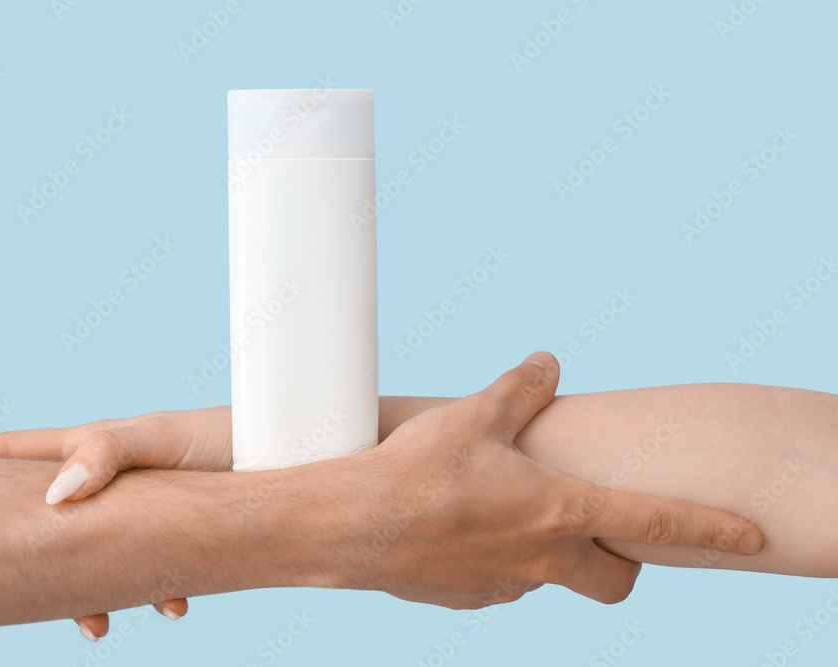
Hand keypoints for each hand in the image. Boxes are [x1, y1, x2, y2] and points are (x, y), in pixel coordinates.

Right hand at [0, 406, 232, 639]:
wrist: (294, 452)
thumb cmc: (223, 434)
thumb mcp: (160, 438)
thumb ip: (104, 454)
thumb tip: (55, 496)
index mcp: (88, 448)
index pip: (9, 454)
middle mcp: (105, 478)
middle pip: (41, 517)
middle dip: (21, 555)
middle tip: (12, 595)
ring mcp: (136, 507)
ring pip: (90, 555)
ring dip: (90, 589)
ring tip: (98, 621)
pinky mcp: (172, 532)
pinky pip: (144, 569)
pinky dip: (150, 593)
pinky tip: (172, 605)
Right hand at [337, 351, 763, 607]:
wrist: (348, 527)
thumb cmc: (414, 470)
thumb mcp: (474, 416)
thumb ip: (520, 389)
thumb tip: (548, 363)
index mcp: (559, 511)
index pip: (658, 522)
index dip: (711, 528)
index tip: (750, 536)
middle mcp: (542, 559)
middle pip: (616, 581)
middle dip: (621, 560)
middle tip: (590, 523)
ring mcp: (506, 586)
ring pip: (552, 578)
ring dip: (544, 550)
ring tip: (497, 508)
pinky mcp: (468, 599)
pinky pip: (501, 584)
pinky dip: (498, 561)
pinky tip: (458, 529)